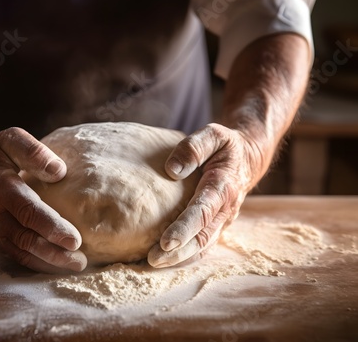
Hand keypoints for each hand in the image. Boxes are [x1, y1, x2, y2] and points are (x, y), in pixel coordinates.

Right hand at [0, 127, 86, 273]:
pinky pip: (16, 254)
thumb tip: (60, 172)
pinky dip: (37, 263)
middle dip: (54, 253)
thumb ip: (33, 152)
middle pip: (25, 239)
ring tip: (77, 266)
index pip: (28, 212)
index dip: (52, 227)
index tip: (76, 240)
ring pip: (21, 252)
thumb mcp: (9, 140)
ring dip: (48, 262)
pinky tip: (58, 264)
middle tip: (81, 261)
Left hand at [147, 123, 263, 267]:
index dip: (185, 228)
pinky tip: (165, 260)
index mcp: (224, 186)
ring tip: (152, 263)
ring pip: (202, 245)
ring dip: (179, 257)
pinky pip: (203, 245)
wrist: (246, 158)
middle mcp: (225, 208)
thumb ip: (194, 147)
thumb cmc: (225, 145)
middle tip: (153, 259)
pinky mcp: (217, 225)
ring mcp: (222, 220)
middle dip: (178, 251)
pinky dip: (185, 256)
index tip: (166, 241)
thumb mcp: (214, 134)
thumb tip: (172, 170)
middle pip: (202, 236)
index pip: (203, 211)